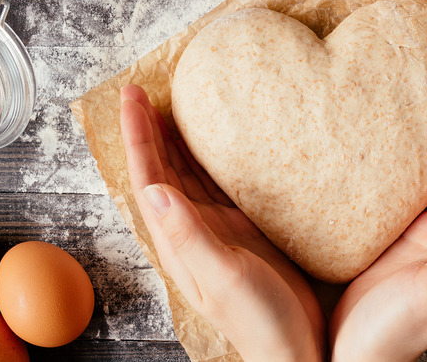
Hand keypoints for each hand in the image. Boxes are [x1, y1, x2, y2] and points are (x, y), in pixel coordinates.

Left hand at [120, 84, 324, 361]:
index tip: (131, 98)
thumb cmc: (259, 320)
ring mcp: (217, 229)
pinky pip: (217, 184)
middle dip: (149, 130)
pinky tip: (214, 143)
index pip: (149, 179)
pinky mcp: (243, 229)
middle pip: (162, 170)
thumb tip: (154, 190)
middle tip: (143, 90)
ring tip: (171, 104)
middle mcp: (191, 230)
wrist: (294, 346)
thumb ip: (189, 237)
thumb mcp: (223, 278)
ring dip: (175, 140)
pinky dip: (208, 159)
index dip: (138, 137)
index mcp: (179, 241)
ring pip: (187, 174)